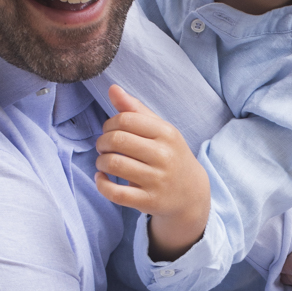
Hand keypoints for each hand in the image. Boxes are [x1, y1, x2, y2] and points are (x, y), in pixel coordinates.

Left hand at [95, 85, 210, 260]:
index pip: (126, 119)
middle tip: (103, 147)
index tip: (109, 131)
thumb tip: (113, 89)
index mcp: (167, 133)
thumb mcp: (160, 130)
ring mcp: (157, 180)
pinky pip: (116, 193)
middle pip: (117, 140)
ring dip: (101, 161)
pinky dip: (101, 184)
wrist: (191, 194)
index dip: (109, 124)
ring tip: (103, 162)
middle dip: (102, 142)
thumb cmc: (169, 156)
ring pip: (114, 164)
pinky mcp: (149, 201)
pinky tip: (101, 178)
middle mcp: (164, 156)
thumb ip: (135, 109)